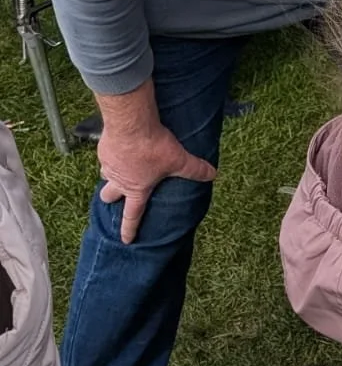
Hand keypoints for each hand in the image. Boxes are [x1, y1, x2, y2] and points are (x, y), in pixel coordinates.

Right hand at [98, 119, 216, 243]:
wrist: (130, 124)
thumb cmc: (153, 147)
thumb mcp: (179, 160)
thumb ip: (195, 169)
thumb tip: (213, 174)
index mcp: (136, 189)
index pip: (132, 215)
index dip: (129, 229)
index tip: (125, 240)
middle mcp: (119, 180)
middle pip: (108, 196)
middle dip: (111, 198)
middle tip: (116, 196)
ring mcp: (108, 165)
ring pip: (105, 176)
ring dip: (110, 175)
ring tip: (121, 168)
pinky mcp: (104, 149)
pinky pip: (105, 156)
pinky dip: (112, 154)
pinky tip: (121, 145)